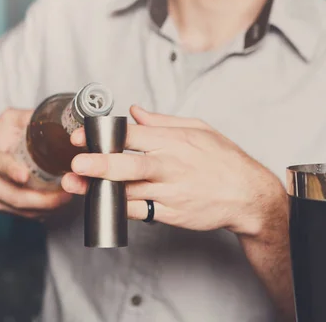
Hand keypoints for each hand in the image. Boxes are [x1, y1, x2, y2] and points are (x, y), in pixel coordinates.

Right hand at [0, 108, 72, 219]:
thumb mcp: (10, 120)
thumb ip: (30, 118)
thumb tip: (58, 118)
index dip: (9, 169)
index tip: (24, 175)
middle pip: (13, 195)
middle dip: (42, 198)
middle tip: (65, 193)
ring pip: (19, 209)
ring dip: (46, 207)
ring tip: (66, 198)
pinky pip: (21, 214)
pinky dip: (41, 211)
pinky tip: (55, 204)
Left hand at [61, 105, 285, 237]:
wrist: (248, 195)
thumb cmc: (224, 160)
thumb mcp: (199, 129)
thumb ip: (162, 121)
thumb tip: (134, 112)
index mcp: (174, 141)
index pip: (132, 135)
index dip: (103, 135)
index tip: (81, 136)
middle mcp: (170, 166)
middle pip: (130, 166)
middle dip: (101, 164)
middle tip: (76, 164)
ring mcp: (171, 192)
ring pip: (130, 192)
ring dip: (100, 189)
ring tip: (77, 185)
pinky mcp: (171, 213)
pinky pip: (139, 211)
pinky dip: (119, 207)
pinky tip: (101, 201)